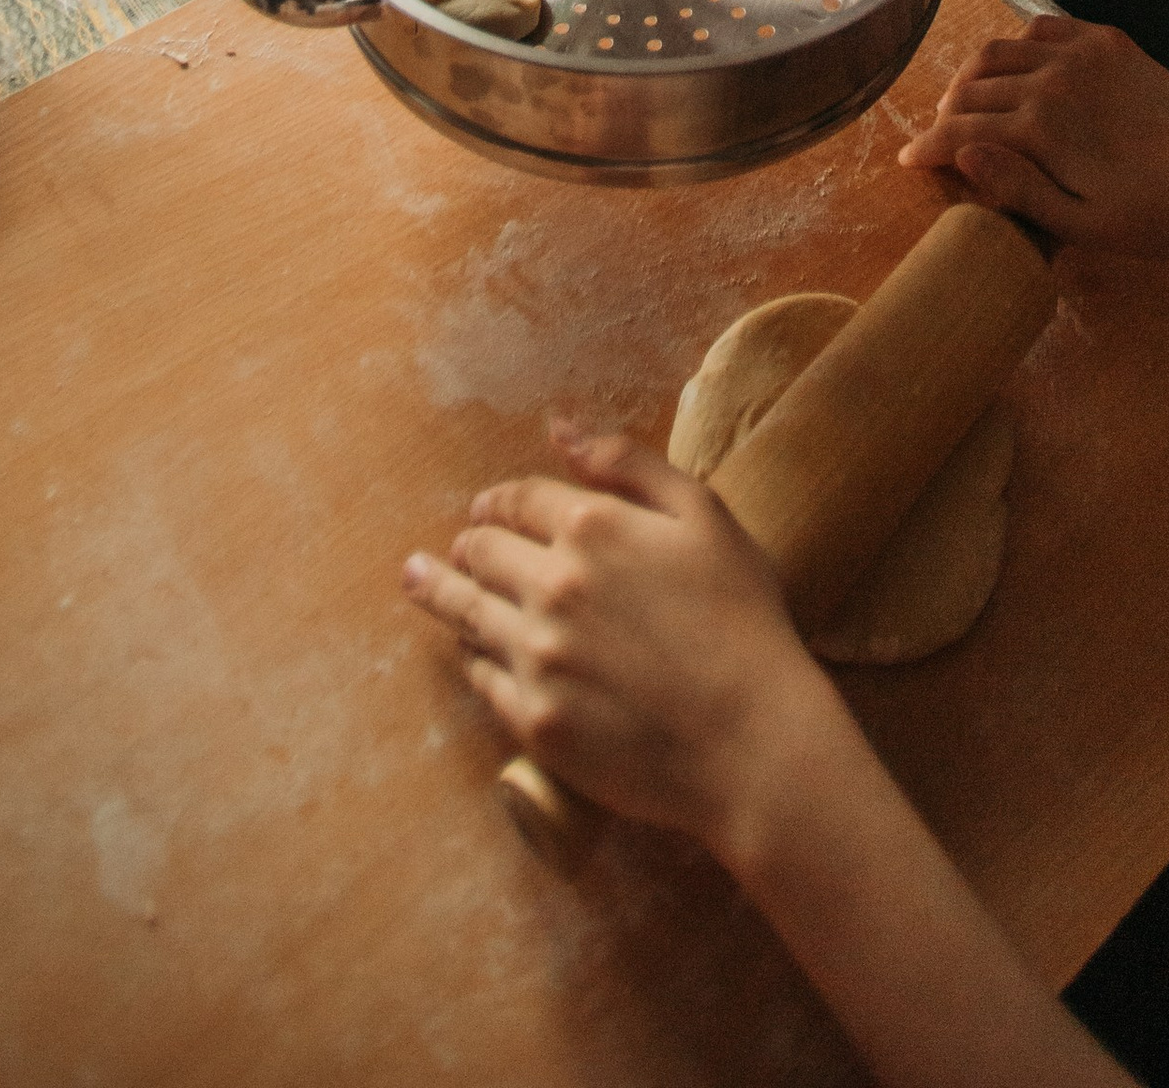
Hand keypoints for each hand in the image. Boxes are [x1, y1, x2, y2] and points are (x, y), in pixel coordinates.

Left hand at [402, 420, 839, 847]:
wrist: (753, 742)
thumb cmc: (741, 621)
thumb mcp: (702, 515)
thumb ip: (627, 462)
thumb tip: (559, 427)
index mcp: (592, 527)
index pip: (518, 499)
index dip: (500, 501)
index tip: (489, 507)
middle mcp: (551, 586)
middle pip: (481, 551)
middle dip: (470, 543)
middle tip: (462, 548)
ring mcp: (537, 658)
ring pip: (466, 612)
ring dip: (438, 590)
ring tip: (415, 579)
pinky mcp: (534, 723)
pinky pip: (481, 679)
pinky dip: (471, 656)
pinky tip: (466, 649)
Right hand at [901, 15, 1168, 260]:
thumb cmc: (1147, 217)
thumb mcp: (1078, 224)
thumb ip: (1016, 188)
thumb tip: (961, 153)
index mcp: (1040, 127)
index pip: (962, 129)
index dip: (929, 146)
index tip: (909, 161)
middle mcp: (1052, 77)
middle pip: (973, 86)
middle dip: (946, 112)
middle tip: (940, 135)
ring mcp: (1081, 52)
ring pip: (1000, 49)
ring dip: (974, 74)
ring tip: (968, 100)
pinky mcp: (1108, 40)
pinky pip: (1045, 27)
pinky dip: (1019, 44)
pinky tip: (1019, 67)